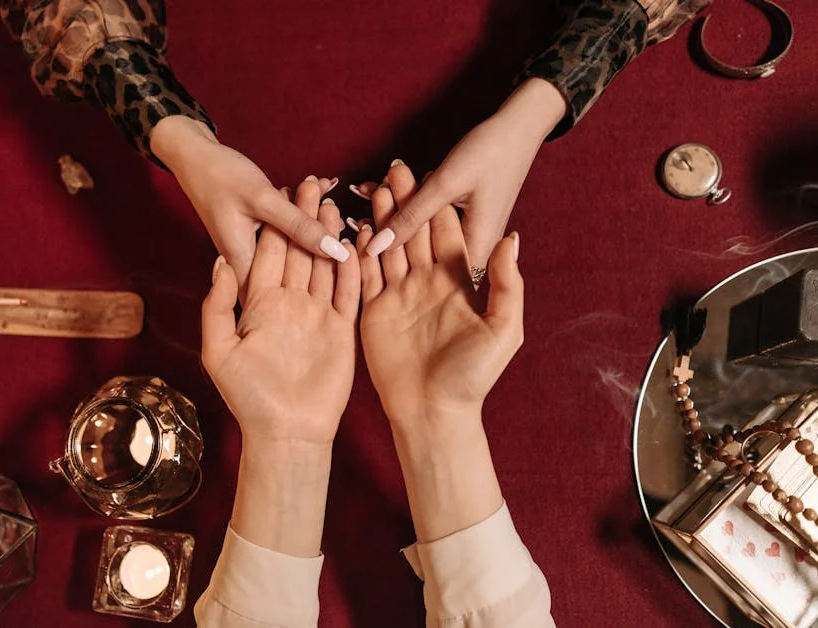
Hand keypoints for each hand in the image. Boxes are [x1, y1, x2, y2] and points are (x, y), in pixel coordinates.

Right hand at [151, 116, 348, 292]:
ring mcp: (253, 248)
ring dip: (314, 223)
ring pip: (293, 247)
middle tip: (342, 221)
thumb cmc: (221, 175)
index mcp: (244, 264)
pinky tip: (321, 187)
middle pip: (294, 270)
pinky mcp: (258, 234)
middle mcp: (247, 263)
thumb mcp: (263, 199)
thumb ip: (299, 226)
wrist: (194, 155)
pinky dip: (303, 211)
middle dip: (321, 248)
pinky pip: (288, 229)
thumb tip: (336, 252)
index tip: (347, 268)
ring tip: (332, 198)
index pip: (285, 295)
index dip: (318, 287)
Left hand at [201, 178, 359, 444]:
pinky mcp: (342, 330)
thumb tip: (220, 262)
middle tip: (314, 185)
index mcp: (260, 305)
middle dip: (305, 219)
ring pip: (325, 267)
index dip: (276, 223)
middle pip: (299, 252)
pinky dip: (354, 268)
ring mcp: (318, 316)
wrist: (287, 433)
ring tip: (336, 205)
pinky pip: (349, 293)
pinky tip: (357, 242)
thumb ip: (218, 305)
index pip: (269, 254)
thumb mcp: (219, 350)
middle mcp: (290, 305)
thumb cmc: (249, 397)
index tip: (282, 191)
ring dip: (329, 237)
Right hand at [358, 162, 523, 422]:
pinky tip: (353, 226)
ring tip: (372, 188)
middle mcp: (426, 283)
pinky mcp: (374, 310)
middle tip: (393, 169)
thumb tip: (511, 240)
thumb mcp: (503, 330)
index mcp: (457, 283)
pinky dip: (359, 250)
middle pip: (415, 232)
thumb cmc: (473, 377)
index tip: (429, 172)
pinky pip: (364, 274)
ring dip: (381, 218)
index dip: (438, 203)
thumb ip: (506, 285)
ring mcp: (398, 295)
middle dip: (405, 200)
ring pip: (389, 246)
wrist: (434, 414)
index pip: (445, 233)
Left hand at [359, 78, 564, 268]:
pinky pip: (427, 215)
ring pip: (421, 230)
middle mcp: (472, 247)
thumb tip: (374, 247)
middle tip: (352, 219)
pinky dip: (406, 201)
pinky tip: (378, 187)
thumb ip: (410, 217)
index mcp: (475, 249)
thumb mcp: (445, 184)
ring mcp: (466, 231)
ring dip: (393, 213)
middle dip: (387, 232)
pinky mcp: (461, 216)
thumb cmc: (490, 152)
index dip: (391, 264)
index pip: (427, 273)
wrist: (520, 124)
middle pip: (420, 252)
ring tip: (364, 195)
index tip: (361, 248)